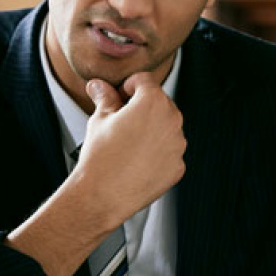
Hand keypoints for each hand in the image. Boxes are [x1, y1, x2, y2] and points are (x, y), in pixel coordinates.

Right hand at [77, 72, 185, 225]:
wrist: (102, 195)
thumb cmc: (100, 156)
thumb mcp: (99, 120)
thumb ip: (104, 98)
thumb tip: (98, 86)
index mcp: (153, 102)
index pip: (144, 81)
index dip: (128, 86)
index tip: (120, 97)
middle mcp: (172, 120)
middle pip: (159, 103)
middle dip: (142, 107)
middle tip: (121, 121)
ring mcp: (178, 146)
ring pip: (166, 128)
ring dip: (151, 129)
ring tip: (128, 144)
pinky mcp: (178, 167)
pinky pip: (169, 152)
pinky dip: (157, 153)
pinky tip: (137, 161)